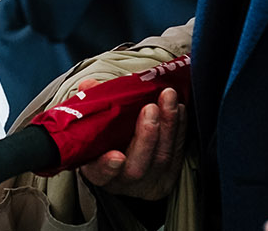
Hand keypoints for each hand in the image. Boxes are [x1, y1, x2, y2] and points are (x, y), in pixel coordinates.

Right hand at [79, 85, 184, 200]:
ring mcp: (150, 181)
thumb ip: (89, 106)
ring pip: (162, 158)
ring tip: (168, 98)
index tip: (116, 156)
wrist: (127, 158)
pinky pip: (178, 152)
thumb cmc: (104, 141)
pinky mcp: (170, 175)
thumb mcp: (90, 127)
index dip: (107, 167)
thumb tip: (88, 86)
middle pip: (137, 167)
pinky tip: (179, 109)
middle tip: (150, 108)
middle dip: (146, 137)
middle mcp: (124, 181)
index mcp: (98, 172)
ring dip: (168, 125)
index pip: (100, 174)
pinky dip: (179, 128)